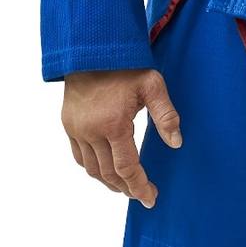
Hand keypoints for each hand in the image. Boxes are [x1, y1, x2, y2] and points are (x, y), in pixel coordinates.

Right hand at [61, 68, 181, 206]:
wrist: (92, 48)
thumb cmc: (126, 65)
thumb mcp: (152, 84)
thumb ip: (165, 115)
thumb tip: (176, 143)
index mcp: (114, 124)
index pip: (126, 167)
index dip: (139, 186)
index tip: (150, 198)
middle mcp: (92, 132)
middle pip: (108, 174)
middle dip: (126, 189)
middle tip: (141, 195)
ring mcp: (77, 130)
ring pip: (92, 169)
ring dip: (109, 182)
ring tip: (125, 187)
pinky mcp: (69, 125)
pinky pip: (79, 157)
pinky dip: (93, 169)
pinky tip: (105, 170)